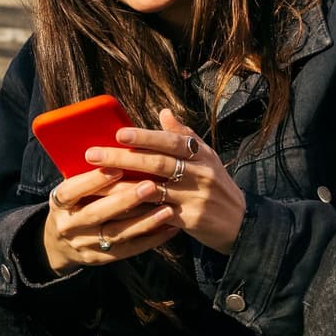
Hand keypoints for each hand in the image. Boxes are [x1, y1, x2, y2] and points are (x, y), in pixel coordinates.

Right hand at [41, 164, 182, 274]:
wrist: (58, 243)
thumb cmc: (74, 203)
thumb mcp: (72, 187)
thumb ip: (92, 171)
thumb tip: (120, 143)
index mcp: (59, 202)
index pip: (73, 190)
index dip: (93, 180)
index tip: (116, 167)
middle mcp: (68, 225)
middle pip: (97, 213)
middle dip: (125, 200)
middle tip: (151, 185)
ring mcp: (84, 245)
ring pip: (116, 234)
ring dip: (144, 221)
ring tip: (168, 209)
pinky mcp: (100, 259)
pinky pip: (128, 250)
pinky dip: (150, 239)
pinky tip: (170, 228)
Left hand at [85, 108, 243, 254]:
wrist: (242, 224)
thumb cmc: (217, 187)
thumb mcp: (208, 159)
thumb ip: (184, 136)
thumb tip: (164, 112)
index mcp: (202, 155)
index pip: (172, 141)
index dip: (146, 137)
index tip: (119, 133)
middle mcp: (200, 174)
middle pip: (157, 163)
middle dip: (123, 158)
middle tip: (93, 154)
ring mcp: (195, 198)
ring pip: (153, 189)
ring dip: (122, 186)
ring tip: (97, 182)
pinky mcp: (190, 220)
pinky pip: (157, 215)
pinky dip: (136, 210)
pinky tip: (115, 208)